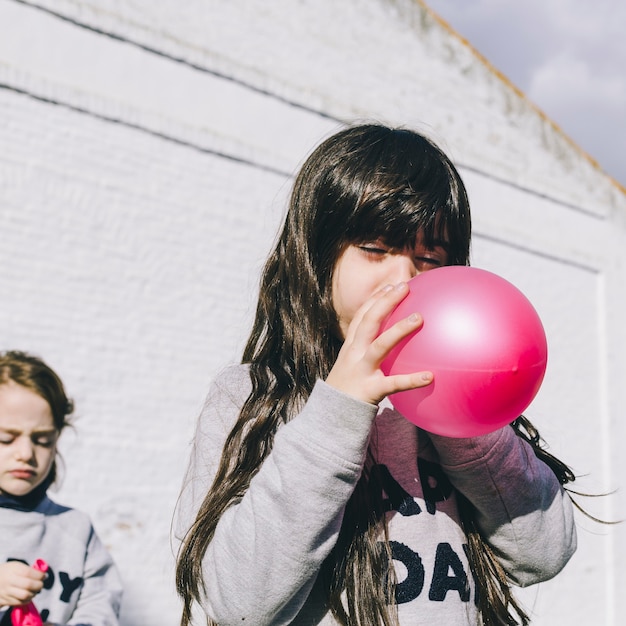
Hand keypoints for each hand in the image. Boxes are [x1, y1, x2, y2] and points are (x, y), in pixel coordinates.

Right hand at [0, 561, 44, 605]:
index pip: (28, 573)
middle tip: (41, 584)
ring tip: (35, 591)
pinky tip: (28, 596)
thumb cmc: (8, 571)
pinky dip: (26, 600)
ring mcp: (6, 592)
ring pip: (24, 596)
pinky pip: (19, 603)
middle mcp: (9, 581)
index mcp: (13, 570)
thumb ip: (29, 570)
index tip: (44, 576)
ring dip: (33, 594)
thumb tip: (43, 575)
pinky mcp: (3, 600)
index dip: (39, 575)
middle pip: (28, 585)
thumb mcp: (17, 566)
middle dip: (39, 585)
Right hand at [326, 282, 432, 404]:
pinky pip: (394, 384)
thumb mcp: (351, 368)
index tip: (389, 285)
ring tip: (419, 318)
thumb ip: (367, 355)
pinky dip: (411, 380)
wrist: (331, 417)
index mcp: (350, 348)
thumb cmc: (348, 391)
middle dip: (385, 302)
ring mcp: (361, 370)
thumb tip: (392, 346)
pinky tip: (430, 376)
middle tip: (404, 287)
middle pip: (368, 322)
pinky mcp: (370, 390)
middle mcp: (354, 354)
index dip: (374, 300)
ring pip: (379, 346)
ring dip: (398, 330)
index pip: (361, 317)